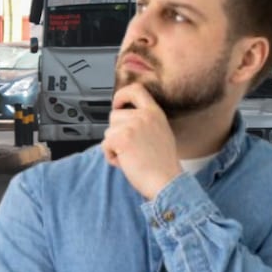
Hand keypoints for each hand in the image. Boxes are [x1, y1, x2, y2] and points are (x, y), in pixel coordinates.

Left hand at [101, 83, 181, 198]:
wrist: (166, 182)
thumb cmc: (162, 165)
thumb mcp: (160, 133)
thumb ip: (145, 122)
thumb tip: (124, 118)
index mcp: (155, 113)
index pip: (135, 90)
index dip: (121, 95)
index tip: (117, 105)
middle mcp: (144, 116)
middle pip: (114, 115)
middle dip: (116, 132)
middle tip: (131, 148)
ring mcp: (132, 126)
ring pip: (108, 132)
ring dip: (114, 146)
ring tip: (132, 156)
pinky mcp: (121, 138)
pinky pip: (105, 145)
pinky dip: (111, 157)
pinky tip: (126, 163)